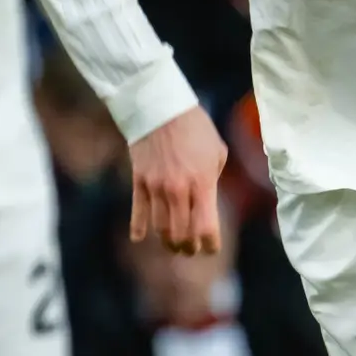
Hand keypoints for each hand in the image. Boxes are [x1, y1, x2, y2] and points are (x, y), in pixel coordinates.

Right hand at [127, 105, 225, 255]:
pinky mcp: (139, 180)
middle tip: (191, 249)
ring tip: (173, 245)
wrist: (160, 105)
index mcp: (202, 183)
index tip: (211, 248)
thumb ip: (213, 180)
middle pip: (182, 234)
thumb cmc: (195, 126)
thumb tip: (206, 200)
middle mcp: (179, 190)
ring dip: (168, 241)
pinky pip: (138, 211)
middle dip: (189, 247)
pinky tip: (140, 238)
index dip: (210, 244)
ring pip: (160, 228)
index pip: (206, 227)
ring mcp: (156, 187)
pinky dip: (138, 228)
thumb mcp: (217, 152)